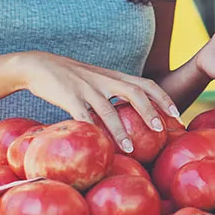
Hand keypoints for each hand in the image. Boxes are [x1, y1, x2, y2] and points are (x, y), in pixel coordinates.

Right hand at [12, 51, 179, 153]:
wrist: (38, 65)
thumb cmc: (71, 78)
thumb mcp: (97, 81)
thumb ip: (114, 93)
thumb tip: (132, 117)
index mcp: (114, 77)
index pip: (146, 84)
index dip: (164, 99)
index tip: (177, 116)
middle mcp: (104, 80)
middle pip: (134, 92)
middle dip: (150, 111)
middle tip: (161, 129)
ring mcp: (86, 88)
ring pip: (108, 109)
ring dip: (121, 130)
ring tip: (131, 149)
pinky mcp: (68, 96)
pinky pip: (81, 116)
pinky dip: (90, 130)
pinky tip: (97, 144)